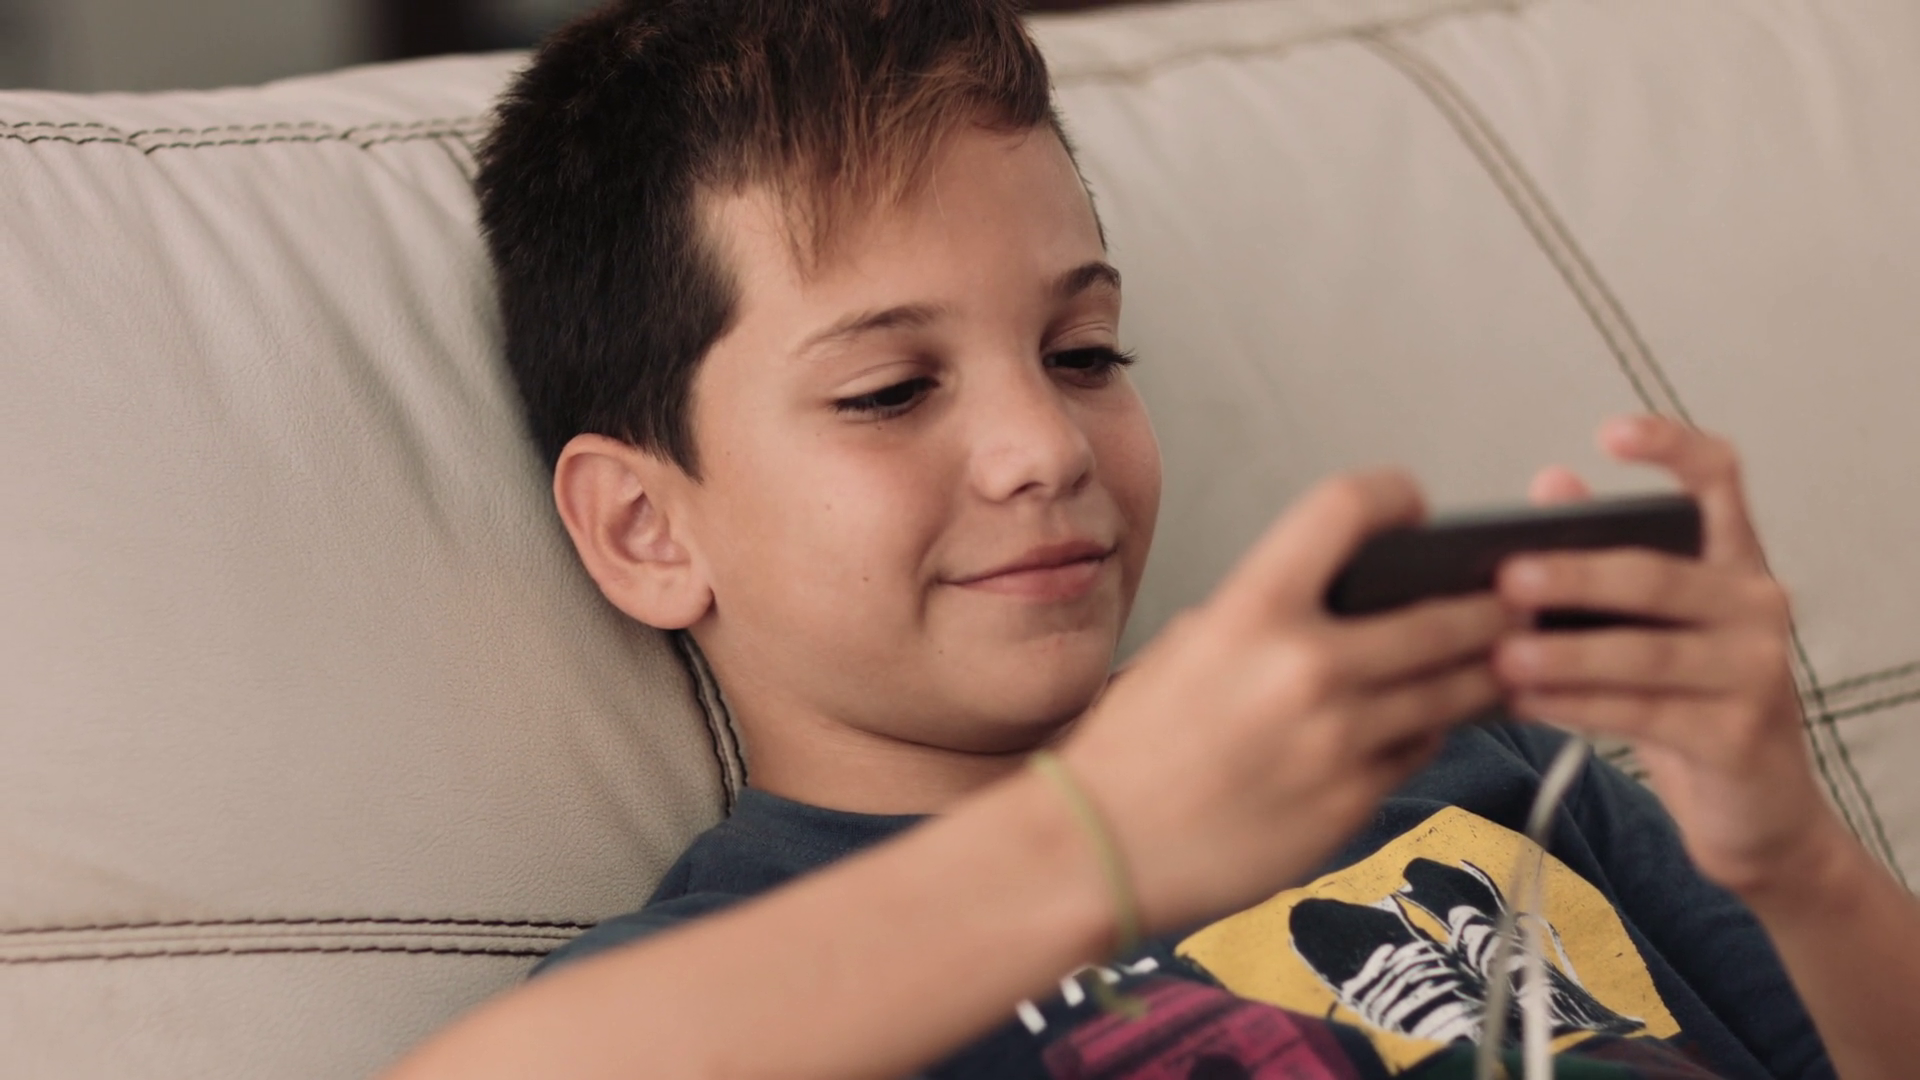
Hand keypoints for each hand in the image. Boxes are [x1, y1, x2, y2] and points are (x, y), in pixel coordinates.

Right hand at [1063, 470, 1505, 934]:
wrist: (1105, 850)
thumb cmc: (1135, 746)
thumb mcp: (1189, 647)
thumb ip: (1271, 615)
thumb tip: (1351, 598)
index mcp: (1251, 610)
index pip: (1348, 509)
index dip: (1395, 495)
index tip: (1415, 507)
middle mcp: (1306, 668)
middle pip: (1444, 611)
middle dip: (1491, 602)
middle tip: (1516, 593)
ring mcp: (1340, 740)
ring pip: (1457, 686)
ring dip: (1489, 666)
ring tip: (1507, 651)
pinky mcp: (1355, 801)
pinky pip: (1423, 746)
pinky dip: (1436, 726)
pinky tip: (1438, 715)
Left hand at [1492, 416, 1851, 898]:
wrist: (1757, 812)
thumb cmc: (1686, 701)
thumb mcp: (1649, 625)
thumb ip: (1606, 556)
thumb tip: (1549, 484)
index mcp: (1735, 563)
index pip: (1721, 481)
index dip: (1672, 446)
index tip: (1609, 432)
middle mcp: (1759, 606)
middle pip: (1656, 576)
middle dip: (1572, 577)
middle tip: (1504, 580)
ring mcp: (1757, 671)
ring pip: (1643, 653)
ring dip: (1562, 655)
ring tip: (1497, 657)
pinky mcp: (1738, 735)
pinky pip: (1641, 713)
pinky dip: (1575, 706)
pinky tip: (1521, 703)